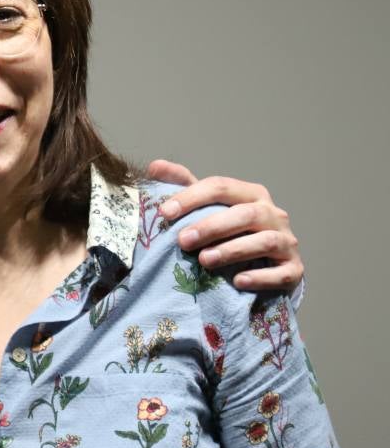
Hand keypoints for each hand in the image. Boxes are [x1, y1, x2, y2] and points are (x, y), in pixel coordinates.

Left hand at [146, 159, 301, 290]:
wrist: (268, 263)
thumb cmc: (232, 230)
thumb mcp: (208, 206)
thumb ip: (183, 185)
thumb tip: (154, 167)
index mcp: (250, 194)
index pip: (220, 187)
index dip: (191, 197)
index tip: (164, 213)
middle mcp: (273, 214)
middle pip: (244, 214)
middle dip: (211, 227)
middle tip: (182, 241)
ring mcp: (287, 242)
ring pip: (265, 241)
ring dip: (232, 250)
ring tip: (204, 260)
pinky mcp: (294, 270)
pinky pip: (281, 273)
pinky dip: (260, 277)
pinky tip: (237, 281)